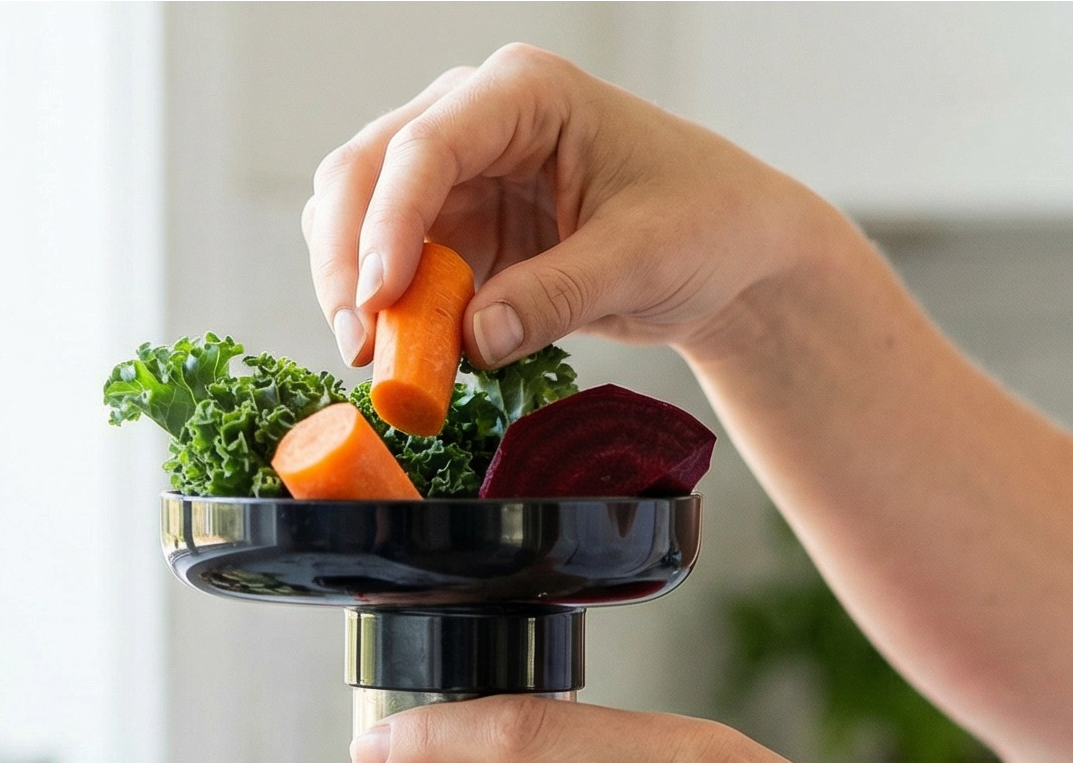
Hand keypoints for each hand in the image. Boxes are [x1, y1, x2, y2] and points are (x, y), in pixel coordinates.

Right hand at [302, 43, 815, 368]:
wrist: (725, 251)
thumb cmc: (703, 223)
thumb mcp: (642, 259)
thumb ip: (557, 295)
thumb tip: (472, 338)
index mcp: (524, 94)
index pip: (425, 146)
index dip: (388, 223)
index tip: (376, 300)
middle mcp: (474, 121)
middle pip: (363, 172)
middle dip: (346, 258)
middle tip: (358, 346)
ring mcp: (457, 177)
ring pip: (357, 216)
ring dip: (351, 287)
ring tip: (377, 358)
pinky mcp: (456, 232)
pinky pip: (390, 268)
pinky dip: (384, 313)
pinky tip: (404, 356)